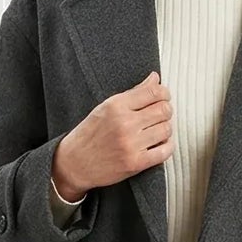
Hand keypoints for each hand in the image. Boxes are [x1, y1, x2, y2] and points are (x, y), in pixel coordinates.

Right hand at [53, 72, 173, 201]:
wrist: (74, 164)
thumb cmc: (89, 134)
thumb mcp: (106, 107)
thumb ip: (133, 93)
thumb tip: (155, 78)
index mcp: (116, 105)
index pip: (153, 91)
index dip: (164, 93)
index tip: (163, 97)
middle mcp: (124, 123)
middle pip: (163, 110)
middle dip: (166, 111)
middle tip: (160, 115)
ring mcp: (130, 144)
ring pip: (166, 129)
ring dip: (165, 129)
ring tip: (156, 131)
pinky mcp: (135, 163)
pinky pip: (165, 152)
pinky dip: (167, 147)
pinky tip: (159, 145)